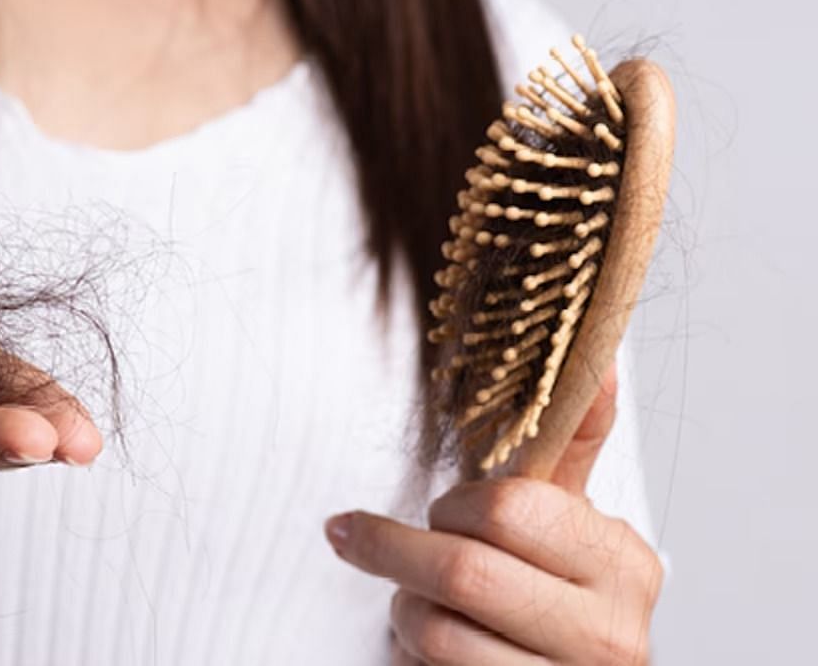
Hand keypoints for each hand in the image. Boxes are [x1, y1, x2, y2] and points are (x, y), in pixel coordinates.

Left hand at [324, 366, 662, 664]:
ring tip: (411, 599)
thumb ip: (574, 441)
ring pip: (437, 632)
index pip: (510, 509)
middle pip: (464, 572)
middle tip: (365, 538)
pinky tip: (425, 643)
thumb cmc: (552, 587)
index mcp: (623, 562)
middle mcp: (610, 633)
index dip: (453, 505)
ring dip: (402, 607)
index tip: (440, 508)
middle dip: (395, 549)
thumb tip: (599, 354)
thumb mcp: (568, 516)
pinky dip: (409, 655)